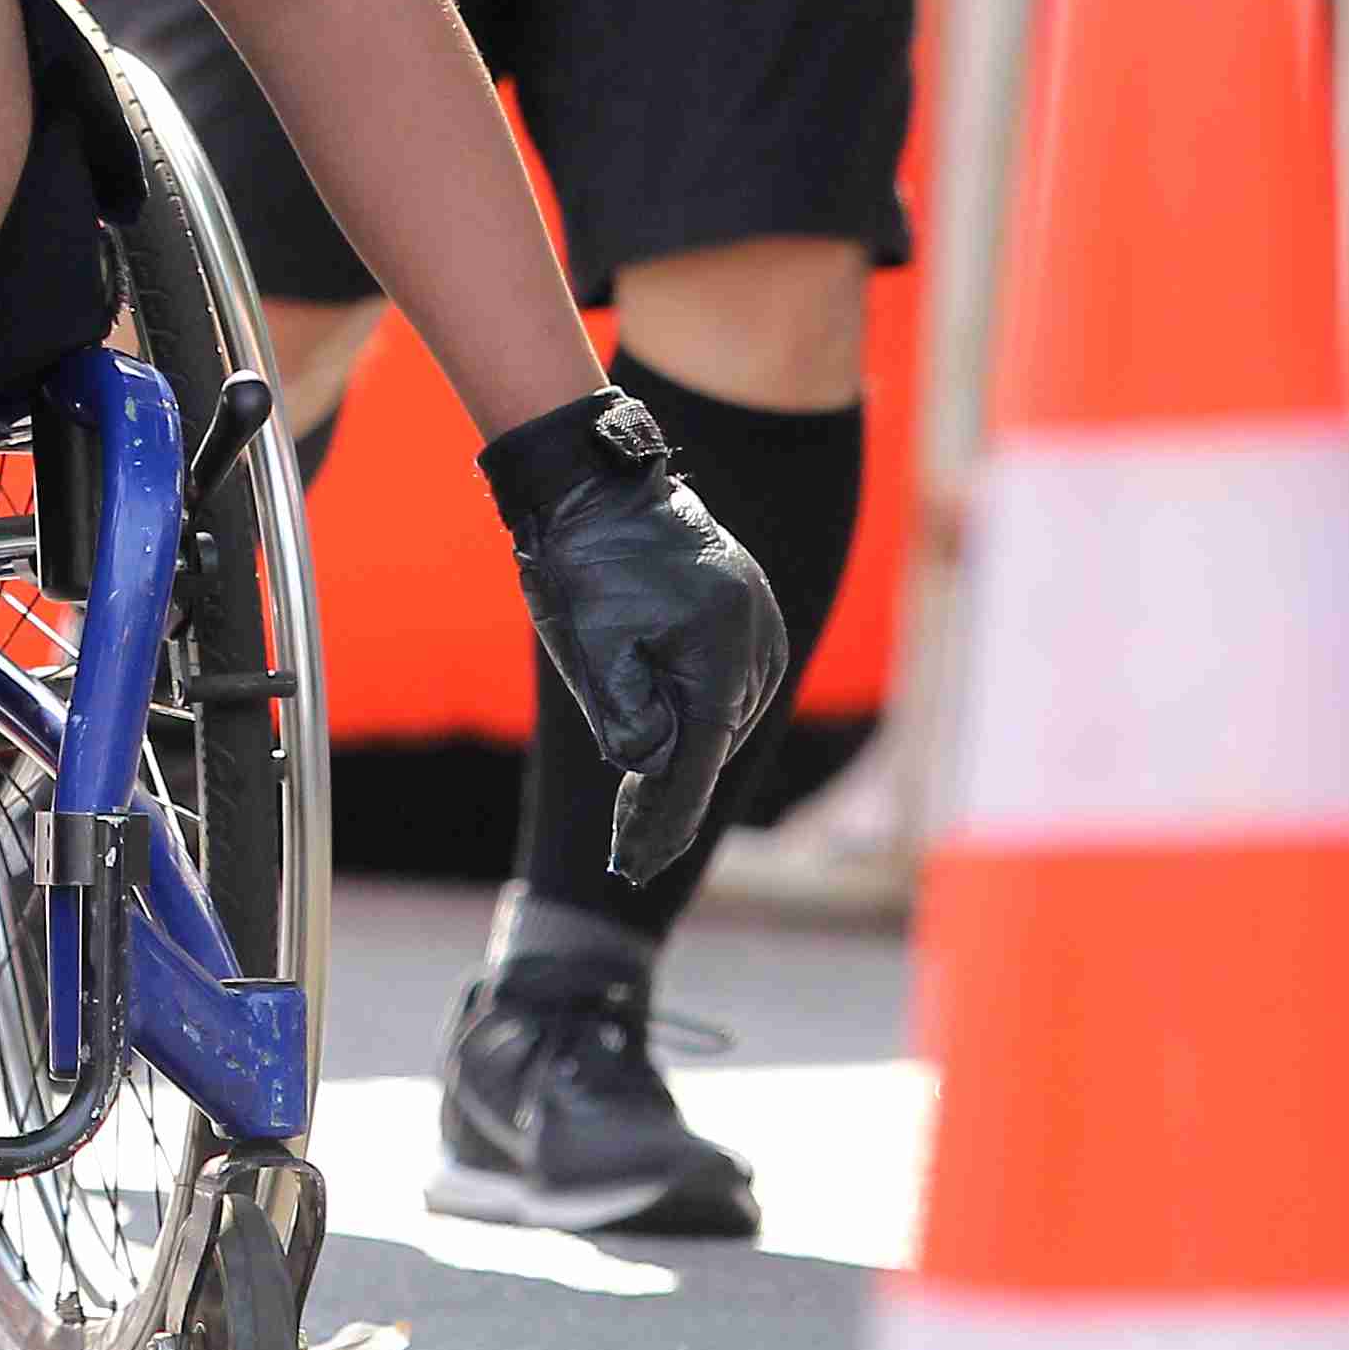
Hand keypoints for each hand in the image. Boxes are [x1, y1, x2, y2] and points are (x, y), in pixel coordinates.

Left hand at [482, 389, 789, 884]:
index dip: (661, 822)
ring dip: (684, 759)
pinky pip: (727, 688)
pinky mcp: (750, 618)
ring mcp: (760, 630)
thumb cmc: (588, 562)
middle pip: (711, 748)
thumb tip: (652, 767)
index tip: (632, 865)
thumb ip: (625, 716)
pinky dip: (697, 721)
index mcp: (722, 656)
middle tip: (627, 850)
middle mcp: (757, 647)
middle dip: (669, 798)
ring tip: (638, 808)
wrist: (600, 484)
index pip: (693, 764)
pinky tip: (666, 747)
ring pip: (721, 722)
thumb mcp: (593, 645)